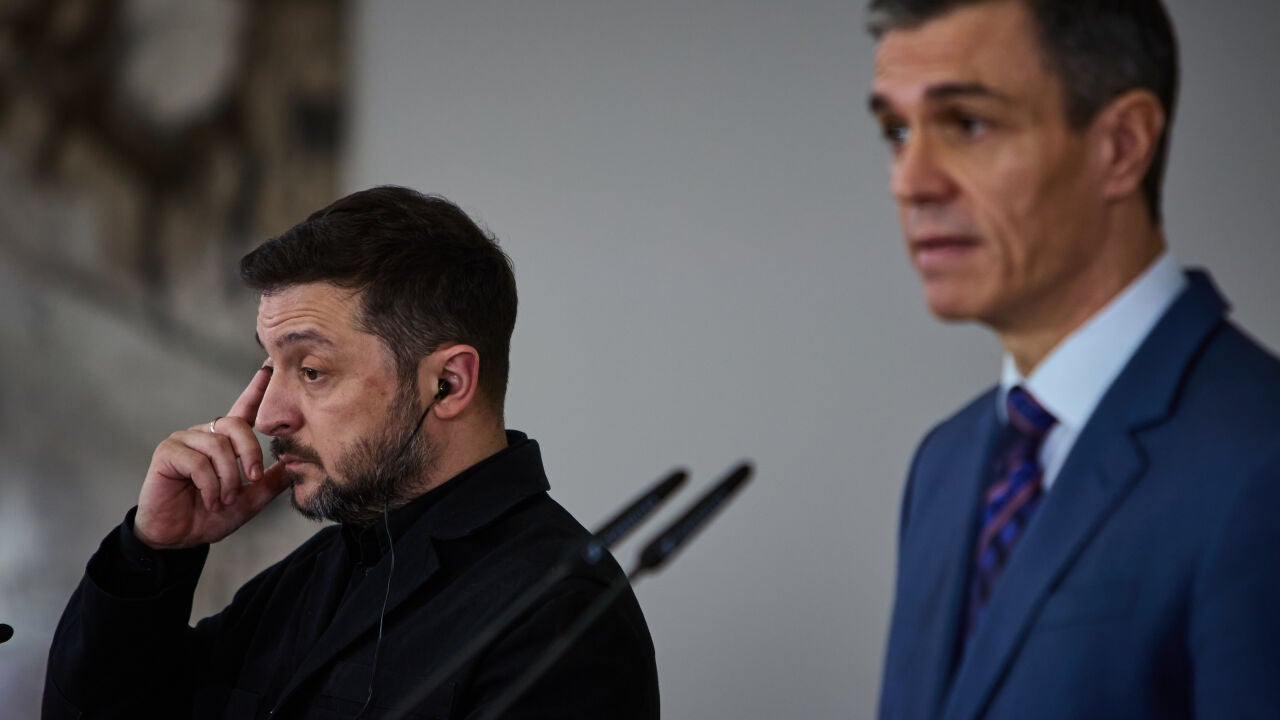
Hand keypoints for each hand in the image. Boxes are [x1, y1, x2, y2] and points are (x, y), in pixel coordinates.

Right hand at [134, 367, 289, 548]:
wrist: (177, 538)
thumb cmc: (209, 516)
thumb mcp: (249, 501)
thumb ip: (270, 482)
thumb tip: (294, 463)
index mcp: (225, 442)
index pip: (244, 410)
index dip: (256, 389)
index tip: (269, 368)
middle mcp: (205, 434)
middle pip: (235, 424)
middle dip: (250, 452)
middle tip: (252, 478)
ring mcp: (184, 440)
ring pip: (218, 445)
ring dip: (227, 477)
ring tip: (225, 499)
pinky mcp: (167, 453)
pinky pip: (198, 461)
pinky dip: (210, 485)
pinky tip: (210, 500)